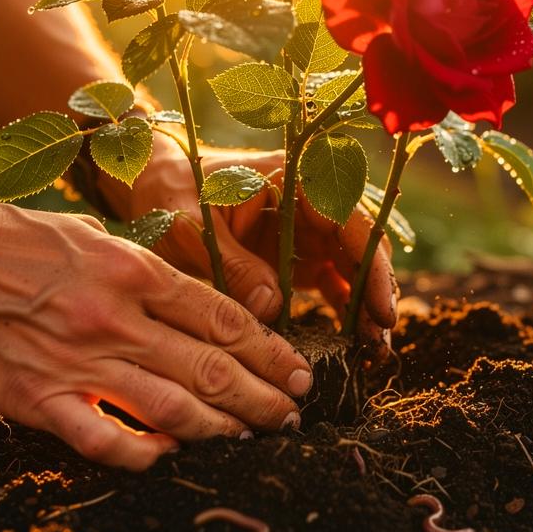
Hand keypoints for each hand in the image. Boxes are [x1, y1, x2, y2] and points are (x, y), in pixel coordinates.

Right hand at [0, 198, 311, 469]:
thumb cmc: (2, 238)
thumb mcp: (86, 234)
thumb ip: (141, 272)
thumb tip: (193, 306)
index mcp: (132, 271)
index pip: (223, 319)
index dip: (270, 351)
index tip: (296, 371)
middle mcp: (115, 317)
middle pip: (212, 366)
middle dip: (264, 396)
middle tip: (294, 414)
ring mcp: (77, 361)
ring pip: (174, 407)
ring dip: (224, 428)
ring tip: (255, 438)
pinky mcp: (35, 398)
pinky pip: (102, 438)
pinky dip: (143, 454)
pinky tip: (170, 459)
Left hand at [103, 143, 398, 343]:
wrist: (150, 185)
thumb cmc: (169, 192)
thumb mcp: (191, 225)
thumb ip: (231, 263)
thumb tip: (271, 306)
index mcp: (294, 180)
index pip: (351, 222)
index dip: (374, 266)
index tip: (381, 311)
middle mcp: (309, 205)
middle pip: (361, 249)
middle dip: (376, 294)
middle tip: (380, 342)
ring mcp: (304, 232)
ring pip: (351, 270)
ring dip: (364, 308)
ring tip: (371, 351)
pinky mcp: (294, 258)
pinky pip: (329, 285)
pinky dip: (342, 312)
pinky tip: (348, 344)